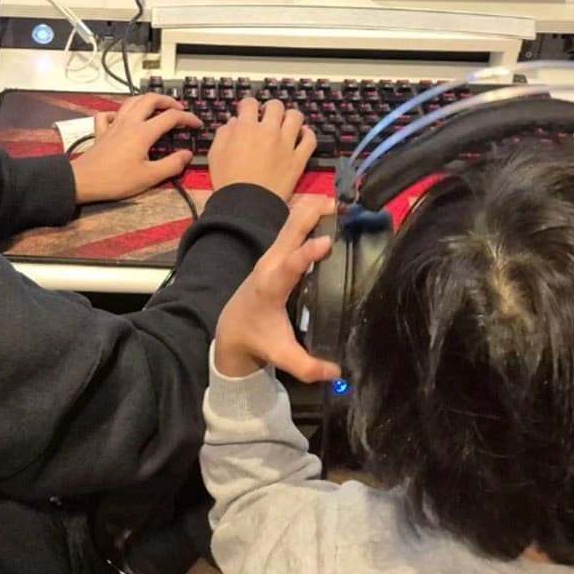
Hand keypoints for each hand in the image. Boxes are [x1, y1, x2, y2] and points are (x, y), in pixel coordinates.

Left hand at [69, 94, 200, 204]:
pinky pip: (108, 114)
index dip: (187, 118)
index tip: (197, 125)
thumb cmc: (116, 180)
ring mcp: (113, 125)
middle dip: (167, 100)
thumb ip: (172, 164)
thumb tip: (187, 154)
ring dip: (146, 100)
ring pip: (131, 101)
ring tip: (157, 107)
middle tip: (179, 108)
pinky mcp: (101, 131)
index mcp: (143, 132)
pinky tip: (121, 118)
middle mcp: (129, 123)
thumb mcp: (149, 177)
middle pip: (150, 99)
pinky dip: (117, 112)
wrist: (83, 181)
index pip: (171, 116)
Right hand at [206, 97, 315, 200]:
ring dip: (290, 117)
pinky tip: (302, 135)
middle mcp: (268, 131)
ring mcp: (286, 144)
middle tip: (268, 116)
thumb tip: (232, 123)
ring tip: (286, 124)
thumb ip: (224, 134)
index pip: (250, 103)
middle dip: (270, 108)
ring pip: (296, 117)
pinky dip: (307, 134)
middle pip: (276, 105)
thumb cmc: (229, 182)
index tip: (247, 111)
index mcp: (246, 128)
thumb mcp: (215, 154)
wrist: (246, 205)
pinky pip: (310, 139)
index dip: (248, 105)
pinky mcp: (298, 159)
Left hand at [214, 202, 341, 381]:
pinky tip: (330, 208)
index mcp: (271, 287)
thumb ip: (307, 367)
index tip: (327, 242)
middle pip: (290, 232)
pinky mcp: (277, 252)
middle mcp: (270, 264)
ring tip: (342, 201)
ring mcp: (272, 254)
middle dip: (312, 215)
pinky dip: (310, 214)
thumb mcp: (281, 356)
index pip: (290, 266)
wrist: (232, 328)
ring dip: (314, 209)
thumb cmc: (257, 339)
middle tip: (342, 205)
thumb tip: (337, 372)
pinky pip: (293, 226)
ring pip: (291, 223)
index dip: (307, 253)